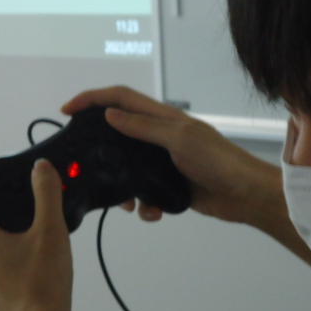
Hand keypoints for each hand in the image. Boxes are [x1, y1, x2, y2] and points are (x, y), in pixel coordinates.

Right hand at [61, 86, 279, 224]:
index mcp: (162, 117)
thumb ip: (144, 127)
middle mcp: (158, 136)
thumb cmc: (217, 161)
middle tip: (84, 164)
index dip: (92, 99)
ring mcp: (162, 161)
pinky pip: (144, 192)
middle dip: (100, 149)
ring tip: (125, 204)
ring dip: (122, 187)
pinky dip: (143, 204)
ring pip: (127, 169)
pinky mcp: (167, 184)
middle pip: (118, 133)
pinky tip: (151, 213)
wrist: (244, 195)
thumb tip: (109, 114)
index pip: (120, 98)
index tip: (66, 111)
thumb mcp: (180, 139)